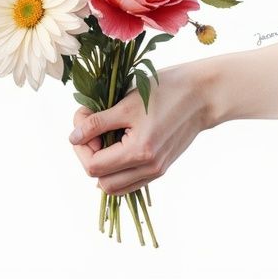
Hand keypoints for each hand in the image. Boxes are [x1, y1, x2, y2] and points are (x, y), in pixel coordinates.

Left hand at [68, 63, 214, 195]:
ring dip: (102, 167)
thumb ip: (97, 123)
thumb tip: (73, 137)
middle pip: (101, 182)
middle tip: (92, 131)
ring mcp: (157, 171)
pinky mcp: (161, 168)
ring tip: (104, 138)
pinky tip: (116, 145)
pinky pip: (130, 181)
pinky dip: (117, 170)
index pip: (93, 166)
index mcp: (140, 152)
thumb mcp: (126, 104)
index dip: (80, 146)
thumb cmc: (166, 91)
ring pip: (116, 187)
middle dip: (88, 157)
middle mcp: (149, 168)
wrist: (203, 95)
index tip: (83, 120)